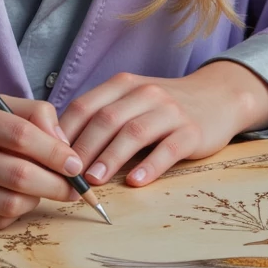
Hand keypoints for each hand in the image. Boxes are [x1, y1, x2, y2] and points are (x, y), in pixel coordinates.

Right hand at [0, 97, 83, 228]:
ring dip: (36, 200)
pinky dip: (14, 213)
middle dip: (57, 185)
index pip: (22, 135)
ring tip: (40, 190)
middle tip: (73, 188)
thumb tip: (64, 143)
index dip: (56, 152)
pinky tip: (15, 201)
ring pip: (11, 203)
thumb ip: (28, 114)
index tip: (75, 164)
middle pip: (21, 175)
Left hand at [58, 61, 267, 188]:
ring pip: (133, 132)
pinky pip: (168, 149)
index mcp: (123, 85)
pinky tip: (136, 183)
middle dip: (83, 148)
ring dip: (110, 157)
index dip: (65, 131)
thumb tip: (61, 148)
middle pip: (106, 119)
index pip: (85, 105)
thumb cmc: (163, 107)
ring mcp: (170, 110)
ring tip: (93, 180)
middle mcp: (145, 93)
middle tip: (67, 174)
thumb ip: (102, 116)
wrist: (218, 97)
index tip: (49, 156)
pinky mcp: (192, 131)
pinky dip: (150, 166)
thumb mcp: (132, 101)